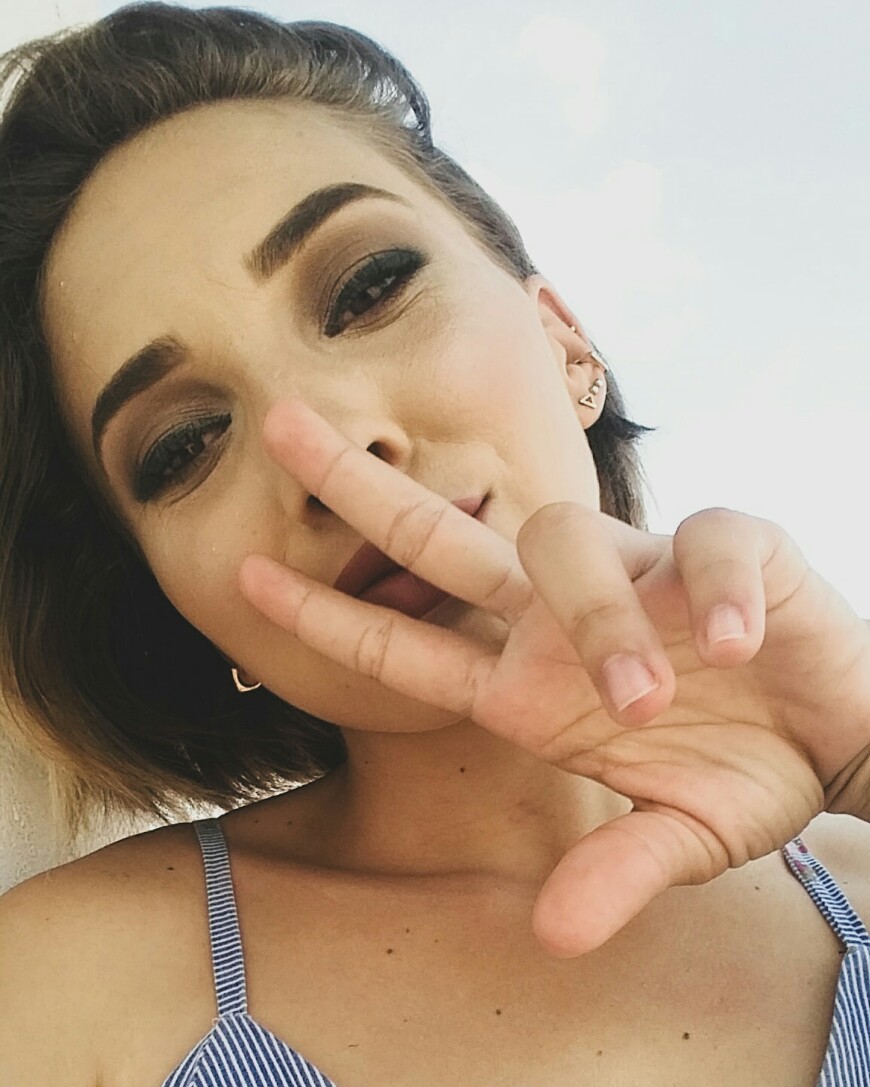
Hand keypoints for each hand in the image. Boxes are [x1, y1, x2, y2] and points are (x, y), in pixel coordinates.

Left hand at [239, 398, 869, 956]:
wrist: (840, 733)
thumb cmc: (745, 769)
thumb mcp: (679, 837)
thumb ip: (617, 871)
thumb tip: (551, 935)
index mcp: (531, 682)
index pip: (409, 641)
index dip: (328, 616)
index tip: (244, 578)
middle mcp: (563, 613)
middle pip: (442, 534)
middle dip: (361, 487)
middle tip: (279, 425)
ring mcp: (637, 569)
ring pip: (564, 542)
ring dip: (596, 625)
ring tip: (647, 705)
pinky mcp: (727, 549)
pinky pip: (701, 540)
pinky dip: (710, 590)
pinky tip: (730, 643)